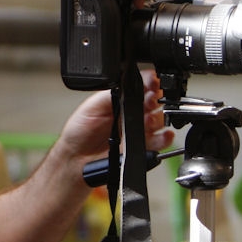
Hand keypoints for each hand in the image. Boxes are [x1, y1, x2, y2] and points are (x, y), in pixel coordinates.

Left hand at [56, 69, 176, 166]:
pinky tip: (163, 135)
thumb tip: (129, 84)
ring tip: (147, 121)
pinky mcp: (143, 147)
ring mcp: (139, 130)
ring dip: (158, 119)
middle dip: (155, 100)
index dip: (150, 84)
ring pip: (160, 121)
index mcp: (123, 99)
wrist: (77, 158)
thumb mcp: (93, 105)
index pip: (144, 87)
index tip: (151, 83)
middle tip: (149, 101)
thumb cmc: (80, 130)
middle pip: (156, 102)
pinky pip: (160, 141)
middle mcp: (134, 113)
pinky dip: (165, 138)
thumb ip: (113, 94)